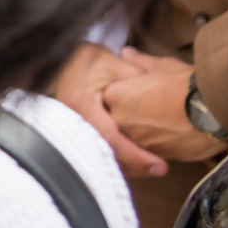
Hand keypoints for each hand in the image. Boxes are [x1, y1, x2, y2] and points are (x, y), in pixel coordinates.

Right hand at [55, 42, 165, 175]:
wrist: (65, 57)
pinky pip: (97, 149)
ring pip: (100, 155)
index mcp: (83, 104)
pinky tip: (135, 160)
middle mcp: (74, 119)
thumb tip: (162, 95)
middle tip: (160, 170)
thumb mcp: (115, 63)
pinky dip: (116, 157)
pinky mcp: (77, 130)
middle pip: (104, 153)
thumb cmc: (91, 59)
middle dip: (133, 165)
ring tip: (151, 167)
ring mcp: (73, 126)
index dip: (135, 156)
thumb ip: (138, 80)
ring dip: (126, 164)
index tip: (159, 165)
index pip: (111, 138)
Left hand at [103, 49, 227, 165]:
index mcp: (115, 95)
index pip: (111, 96)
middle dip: (133, 113)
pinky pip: (149, 148)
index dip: (127, 94)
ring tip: (165, 120)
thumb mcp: (162, 66)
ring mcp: (136, 139)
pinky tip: (171, 132)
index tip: (141, 92)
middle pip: (119, 117)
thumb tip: (127, 53)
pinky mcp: (154, 154)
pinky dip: (157, 141)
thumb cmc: (186, 84)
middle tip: (155, 106)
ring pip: (134, 134)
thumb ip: (140, 61)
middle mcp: (119, 119)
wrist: (212, 110)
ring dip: (145, 129)